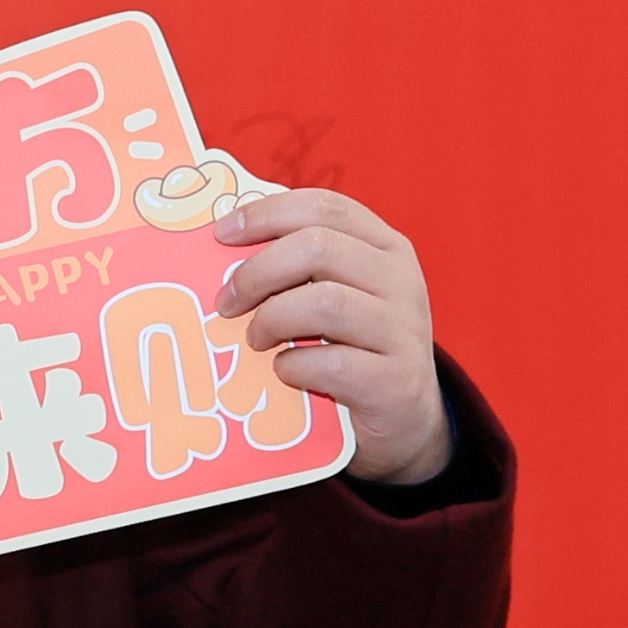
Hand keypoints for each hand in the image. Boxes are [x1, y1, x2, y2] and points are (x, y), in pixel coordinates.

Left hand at [205, 188, 453, 483]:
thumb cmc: (354, 349)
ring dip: (272, 319)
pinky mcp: (396, 382)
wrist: (405, 421)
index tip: (221, 233)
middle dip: (257, 272)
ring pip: (326, 303)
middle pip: (319, 247)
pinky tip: (284, 371)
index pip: (325, 207)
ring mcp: (404, 331)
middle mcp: (401, 280)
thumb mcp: (338, 296)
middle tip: (226, 302)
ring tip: (254, 339)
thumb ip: (298, 268)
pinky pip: (333, 363)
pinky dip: (294, 365)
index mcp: (384, 247)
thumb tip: (222, 249)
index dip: (267, 213)